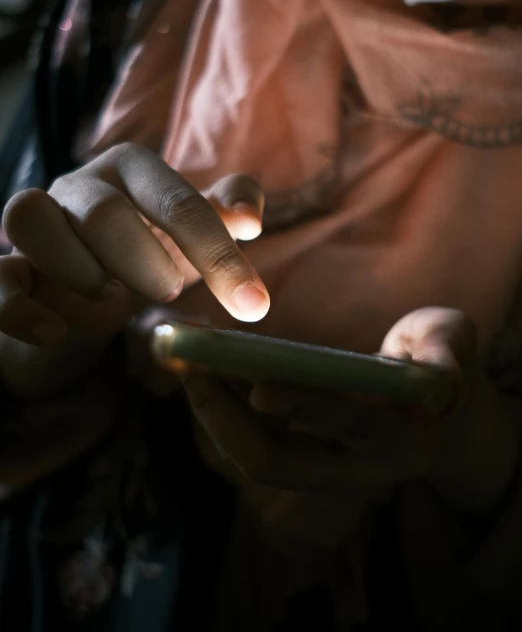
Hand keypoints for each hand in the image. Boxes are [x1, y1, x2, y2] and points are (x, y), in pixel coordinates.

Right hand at [0, 143, 269, 347]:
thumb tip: (249, 216)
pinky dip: (18, 309)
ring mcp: (36, 223)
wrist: (87, 289)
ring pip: (31, 217)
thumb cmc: (149, 250)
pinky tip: (56, 331)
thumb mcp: (193, 234)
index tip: (252, 304)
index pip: (176, 200)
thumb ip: (228, 212)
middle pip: (104, 211)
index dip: (218, 253)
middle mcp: (79, 186)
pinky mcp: (8, 267)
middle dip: (146, 261)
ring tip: (110, 298)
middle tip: (168, 292)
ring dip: (79, 268)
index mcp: (132, 169)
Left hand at [182, 308, 516, 510]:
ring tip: (181, 357)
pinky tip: (200, 364)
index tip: (258, 385)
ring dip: (212, 409)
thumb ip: (447, 354)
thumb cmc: (443, 363)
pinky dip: (222, 402)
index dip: (306, 408)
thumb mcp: (453, 344)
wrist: (431, 408)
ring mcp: (321, 465)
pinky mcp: (299, 451)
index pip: (348, 426)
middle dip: (225, 418)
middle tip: (190, 365)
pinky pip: (251, 435)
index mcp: (400, 442)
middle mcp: (354, 467)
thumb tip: (436, 375)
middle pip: (277, 461)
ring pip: (253, 452)